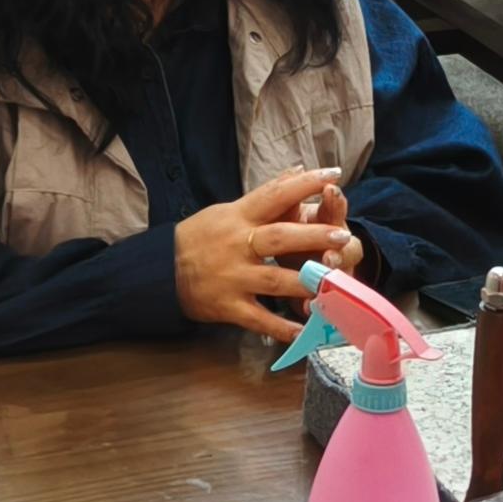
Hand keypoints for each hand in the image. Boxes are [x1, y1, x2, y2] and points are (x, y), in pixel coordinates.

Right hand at [173, 165, 357, 340]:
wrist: (160, 270)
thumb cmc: (200, 236)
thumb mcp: (229, 209)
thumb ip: (266, 194)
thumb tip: (298, 169)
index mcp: (239, 216)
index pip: (275, 195)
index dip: (304, 184)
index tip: (333, 173)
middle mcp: (238, 244)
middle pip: (280, 238)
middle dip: (313, 236)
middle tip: (342, 235)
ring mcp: (234, 277)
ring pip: (274, 280)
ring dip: (305, 283)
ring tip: (333, 283)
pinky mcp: (229, 306)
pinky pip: (259, 318)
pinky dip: (282, 327)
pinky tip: (305, 332)